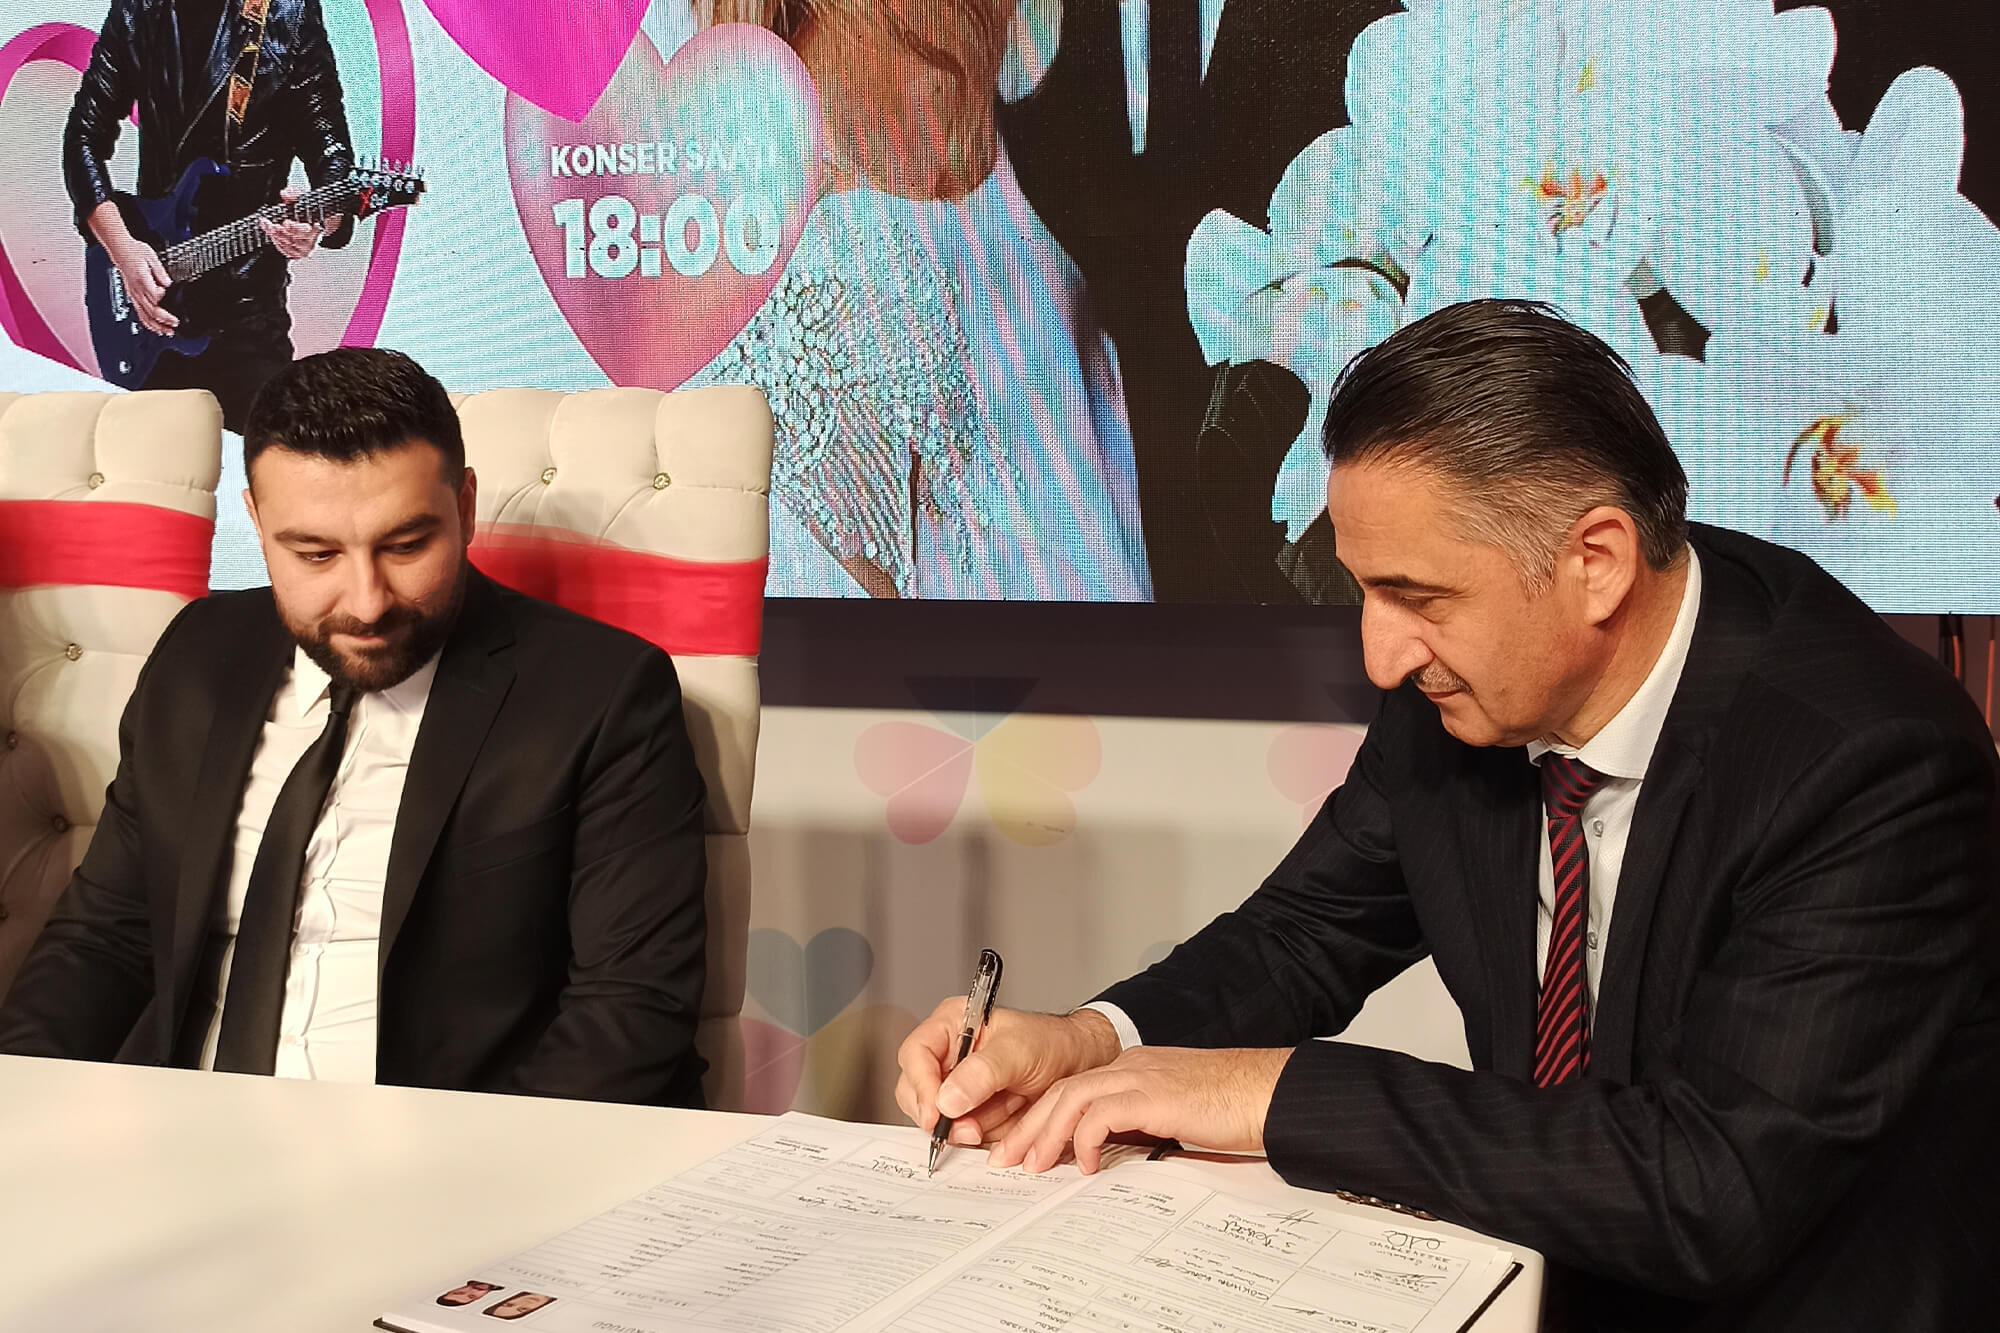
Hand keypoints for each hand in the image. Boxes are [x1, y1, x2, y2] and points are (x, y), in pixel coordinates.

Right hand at [98, 223, 174, 335]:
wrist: (120, 248)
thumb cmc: (134, 251)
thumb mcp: (151, 257)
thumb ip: (160, 272)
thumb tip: (168, 283)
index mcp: (142, 280)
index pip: (155, 297)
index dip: (164, 299)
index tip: (172, 299)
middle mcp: (136, 290)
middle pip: (150, 311)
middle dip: (164, 320)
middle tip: (175, 325)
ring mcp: (133, 294)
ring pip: (144, 315)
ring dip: (156, 326)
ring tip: (167, 332)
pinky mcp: (132, 295)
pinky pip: (139, 313)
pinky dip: (147, 322)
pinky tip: (155, 328)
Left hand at [259, 185, 332, 260]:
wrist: (311, 223)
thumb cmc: (306, 212)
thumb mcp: (301, 200)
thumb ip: (294, 194)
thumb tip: (285, 193)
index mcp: (317, 229)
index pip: (307, 231)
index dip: (295, 228)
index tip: (286, 222)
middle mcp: (312, 242)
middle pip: (296, 241)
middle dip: (282, 233)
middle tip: (272, 225)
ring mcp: (305, 250)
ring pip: (290, 247)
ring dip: (277, 237)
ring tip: (268, 227)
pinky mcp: (298, 255)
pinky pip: (287, 252)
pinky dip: (278, 244)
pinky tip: (273, 235)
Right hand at [895, 1003, 1121, 1148]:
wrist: (1080, 1066)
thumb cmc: (1051, 1043)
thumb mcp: (1019, 1050)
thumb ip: (982, 1072)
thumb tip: (947, 1099)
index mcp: (951, 1026)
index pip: (915, 1055)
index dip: (920, 1086)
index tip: (937, 1113)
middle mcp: (947, 1056)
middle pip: (915, 1093)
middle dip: (943, 1116)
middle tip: (971, 1127)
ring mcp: (956, 1088)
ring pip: (938, 1120)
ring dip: (970, 1125)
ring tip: (1005, 1112)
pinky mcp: (970, 1113)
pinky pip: (961, 1134)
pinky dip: (984, 1134)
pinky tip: (1007, 1118)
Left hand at [992, 1046, 1294, 1174]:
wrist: (1269, 1093)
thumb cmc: (1231, 1109)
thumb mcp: (1173, 1117)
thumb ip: (1140, 1128)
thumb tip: (1110, 1158)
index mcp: (1133, 1069)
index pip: (1071, 1090)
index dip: (1041, 1120)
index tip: (1022, 1151)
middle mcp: (1130, 1066)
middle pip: (1061, 1091)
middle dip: (1029, 1128)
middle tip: (1007, 1162)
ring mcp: (1141, 1076)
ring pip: (1072, 1098)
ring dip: (1046, 1134)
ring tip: (1033, 1167)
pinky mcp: (1154, 1094)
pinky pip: (1102, 1113)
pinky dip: (1084, 1139)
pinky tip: (1084, 1165)